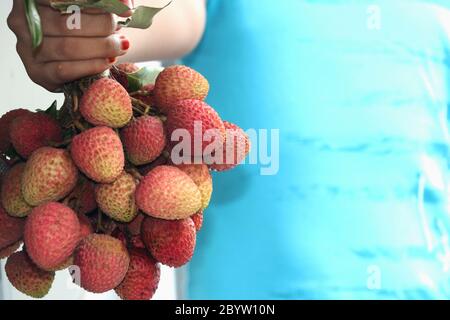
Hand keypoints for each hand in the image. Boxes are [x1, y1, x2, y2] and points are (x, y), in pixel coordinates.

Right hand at [7, 0, 132, 91]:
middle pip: (67, 22)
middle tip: (118, 29)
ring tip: (119, 45)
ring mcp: (26, 47)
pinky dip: (92, 65)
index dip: (95, 3)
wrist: (78, 51)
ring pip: (68, 48)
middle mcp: (21, 19)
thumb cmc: (83, 20)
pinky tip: (107, 60)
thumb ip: (105, 0)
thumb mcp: (91, 6)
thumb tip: (124, 4)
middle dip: (101, 26)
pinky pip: (65, 70)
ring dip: (100, 47)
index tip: (124, 7)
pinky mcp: (37, 72)